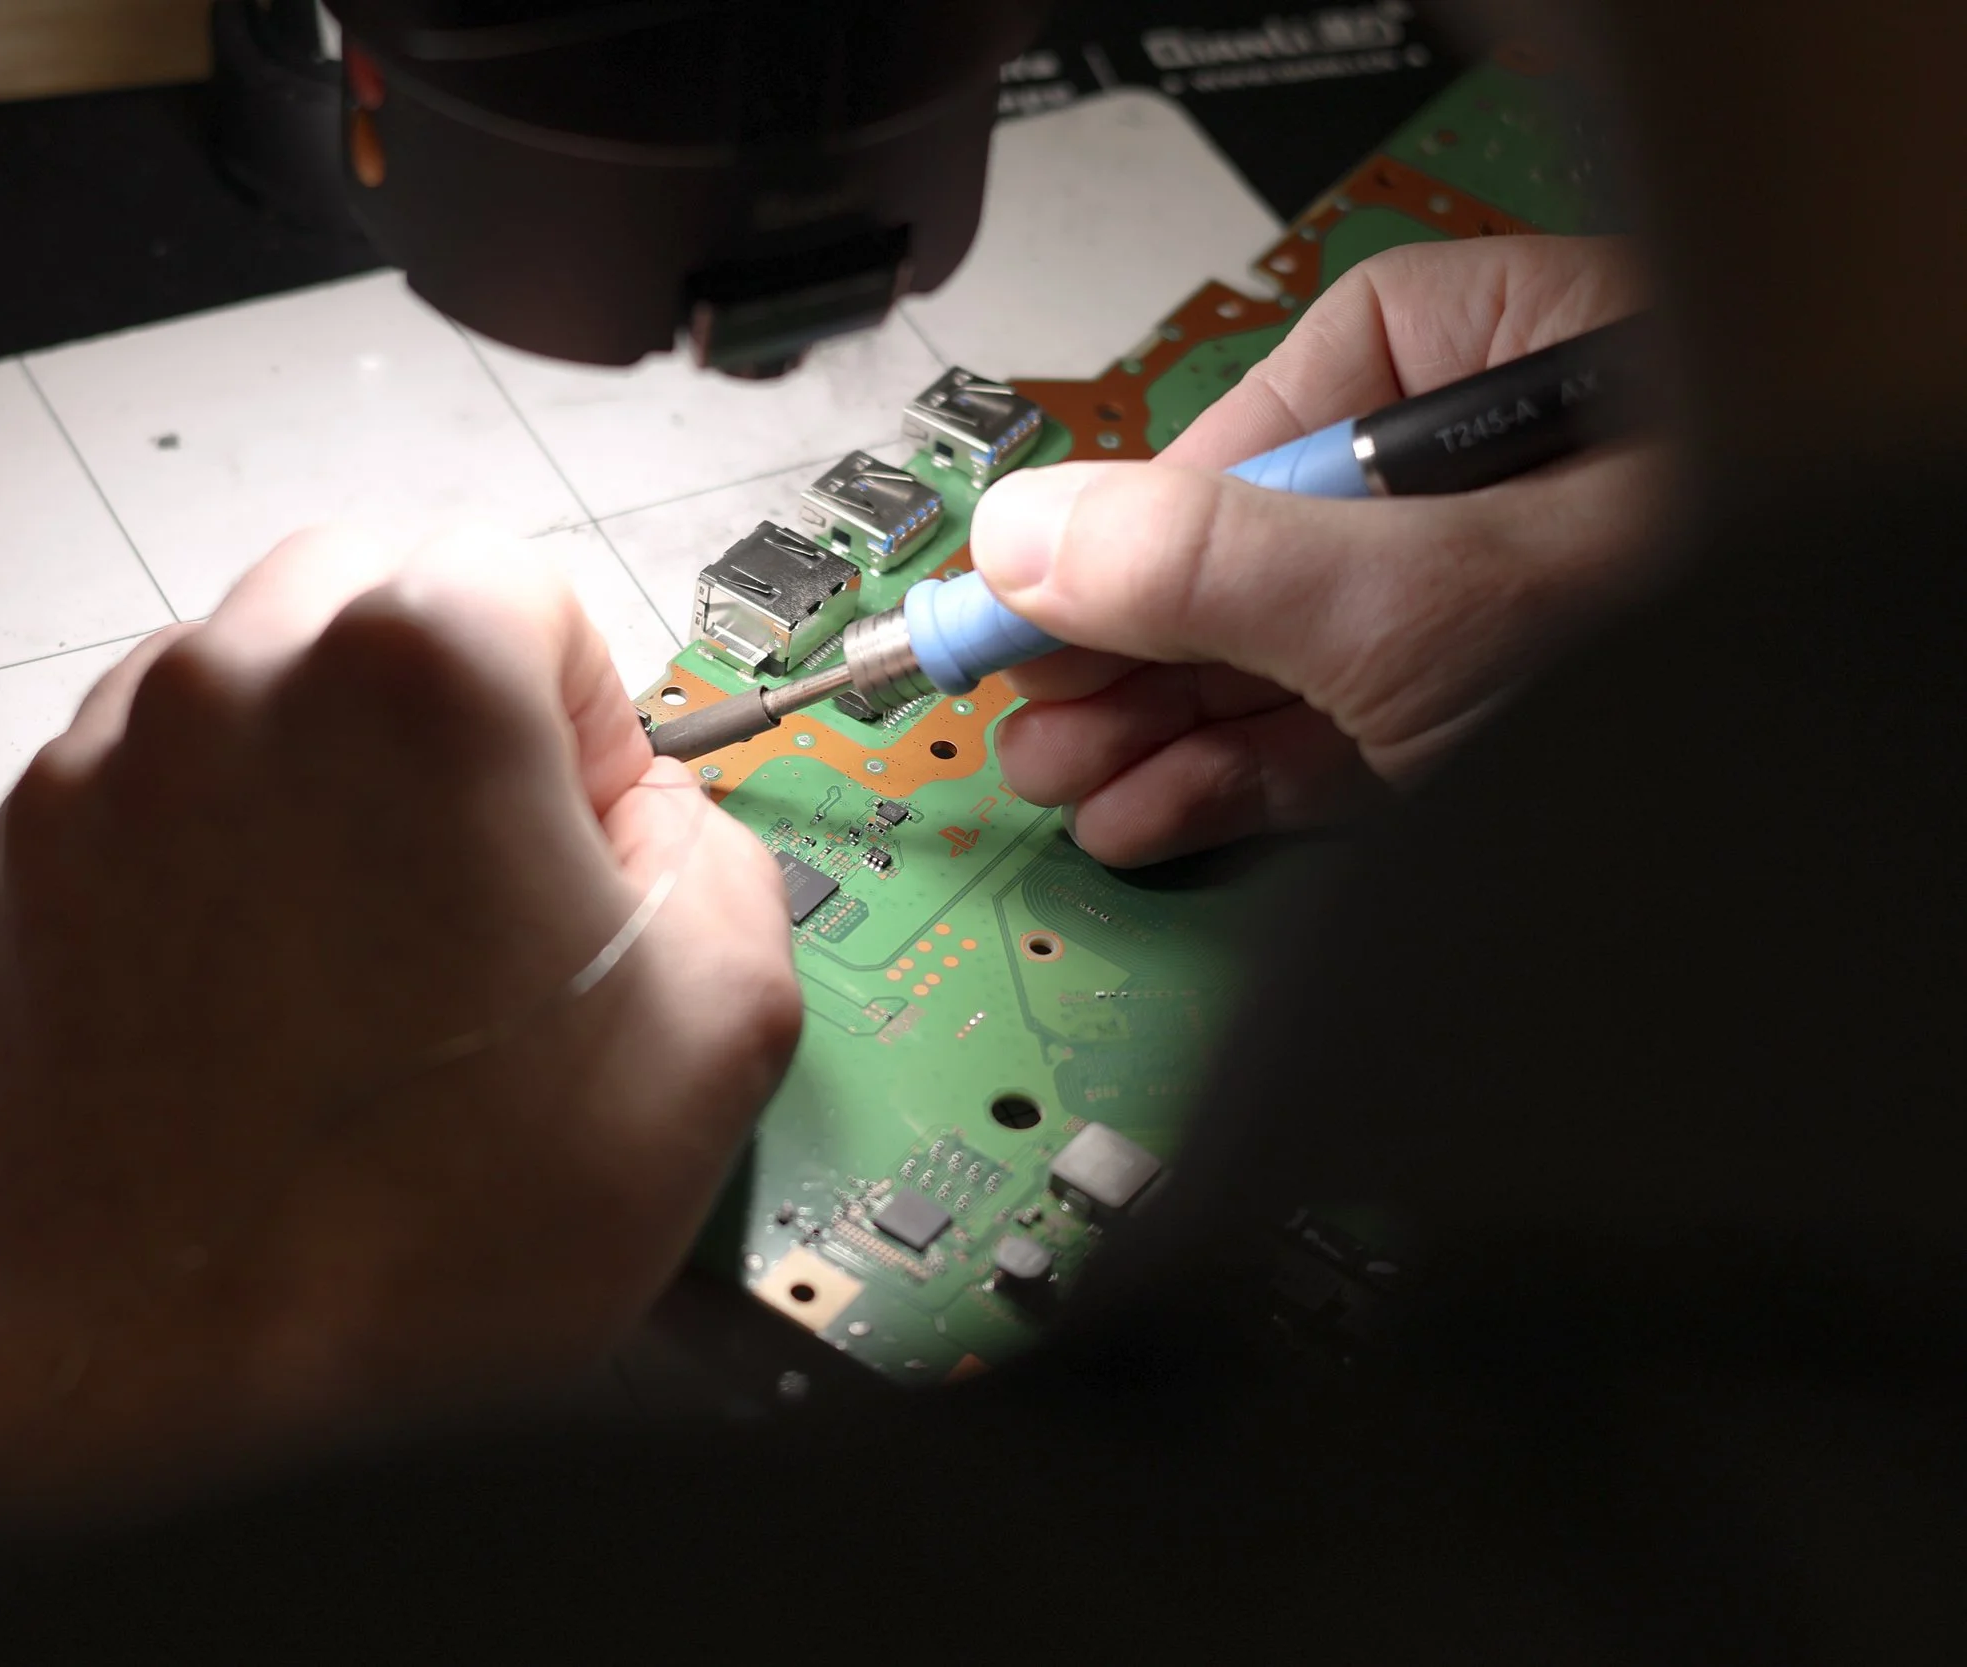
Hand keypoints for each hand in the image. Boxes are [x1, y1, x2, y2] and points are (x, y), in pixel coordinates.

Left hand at [0, 528, 801, 1526]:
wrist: (221, 1407)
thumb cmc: (435, 1241)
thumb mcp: (720, 1014)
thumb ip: (715, 836)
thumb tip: (655, 820)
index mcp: (413, 679)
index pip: (522, 587)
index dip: (578, 719)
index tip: (570, 827)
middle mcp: (224, 696)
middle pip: (363, 601)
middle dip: (434, 711)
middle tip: (474, 876)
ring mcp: (89, 791)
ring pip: (233, 698)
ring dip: (308, 783)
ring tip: (360, 967)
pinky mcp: (5, 891)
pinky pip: (132, 814)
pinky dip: (198, 872)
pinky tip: (259, 1014)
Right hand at [971, 236, 1673, 865]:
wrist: (1829, 824)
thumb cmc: (1716, 641)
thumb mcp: (1419, 600)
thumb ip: (1212, 568)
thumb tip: (1034, 537)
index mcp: (1527, 361)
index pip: (1294, 400)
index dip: (1151, 501)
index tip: (1039, 572)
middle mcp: (1507, 484)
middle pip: (1269, 546)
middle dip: (1132, 643)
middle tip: (1017, 690)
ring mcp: (1500, 613)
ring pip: (1294, 656)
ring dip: (1161, 729)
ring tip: (1056, 772)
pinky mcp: (1490, 728)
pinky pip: (1340, 737)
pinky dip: (1240, 782)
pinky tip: (1150, 811)